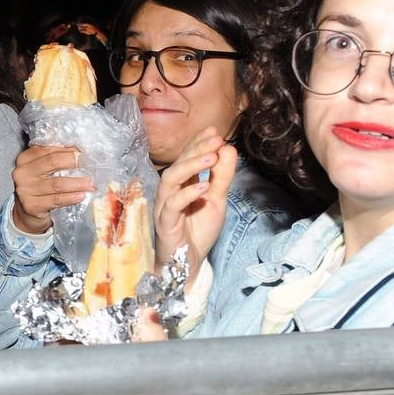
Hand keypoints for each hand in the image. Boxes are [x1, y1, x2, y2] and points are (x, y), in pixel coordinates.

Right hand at [11, 145, 94, 234]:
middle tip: (89, 165)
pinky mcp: (31, 206)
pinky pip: (56, 200)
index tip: (84, 153)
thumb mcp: (43, 169)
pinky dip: (71, 197)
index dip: (68, 150)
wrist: (26, 212)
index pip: (49, 149)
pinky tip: (81, 196)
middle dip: (74, 162)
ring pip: (57, 183)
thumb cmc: (40, 186)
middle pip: (52, 162)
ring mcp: (25, 190)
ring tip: (91, 184)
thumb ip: (56, 157)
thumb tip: (78, 151)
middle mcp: (22, 172)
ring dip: (77, 183)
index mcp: (25, 158)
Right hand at [153, 127, 237, 283]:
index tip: (215, 130)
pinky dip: (188, 194)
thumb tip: (228, 149)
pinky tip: (204, 186)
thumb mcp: (217, 200)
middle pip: (178, 164)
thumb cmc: (198, 231)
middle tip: (216, 139)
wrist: (188, 263)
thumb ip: (222, 176)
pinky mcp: (164, 223)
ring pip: (171, 180)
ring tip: (211, 157)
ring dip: (191, 166)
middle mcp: (170, 192)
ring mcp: (165, 206)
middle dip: (196, 149)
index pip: (186, 158)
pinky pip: (172, 205)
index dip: (198, 143)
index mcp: (181, 184)